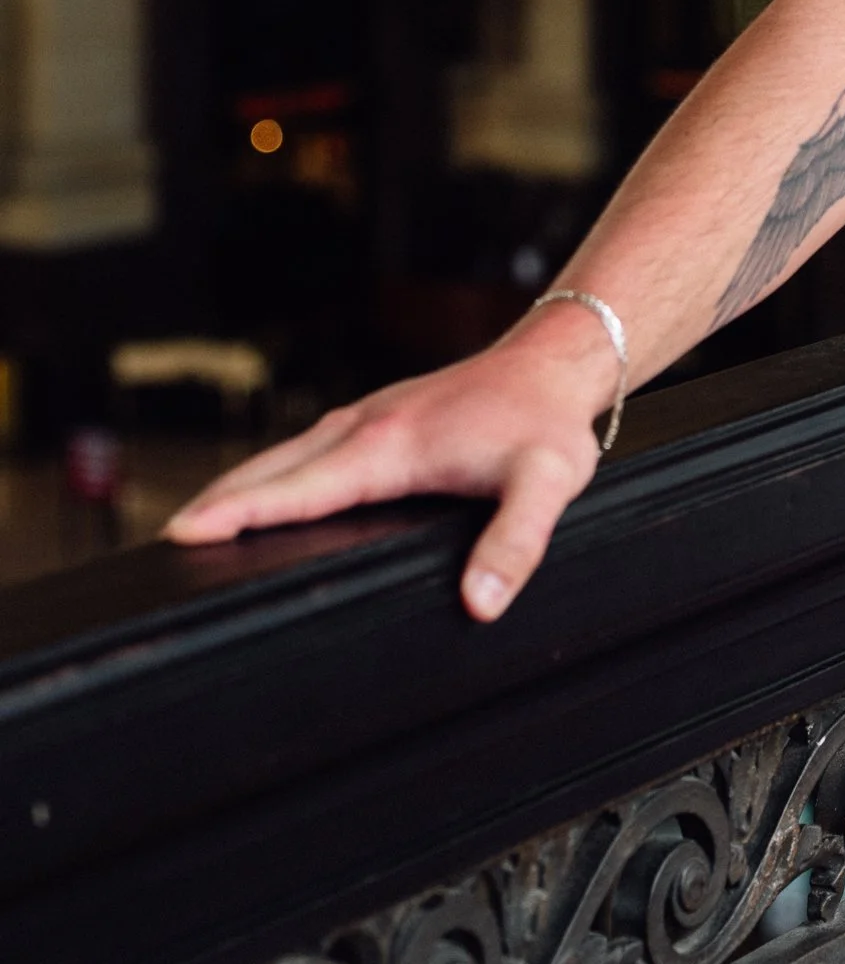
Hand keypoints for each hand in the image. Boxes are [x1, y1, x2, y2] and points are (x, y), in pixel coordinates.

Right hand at [162, 305, 616, 620]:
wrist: (557, 360)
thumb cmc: (548, 423)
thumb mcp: (545, 486)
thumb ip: (514, 545)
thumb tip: (480, 602)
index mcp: (388, 445)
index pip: (298, 487)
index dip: (241, 512)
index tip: (187, 533)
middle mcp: (365, 425)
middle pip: (273, 468)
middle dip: (218, 501)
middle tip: (169, 542)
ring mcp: (368, 417)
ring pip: (285, 454)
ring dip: (240, 485)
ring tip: (196, 522)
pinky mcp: (378, 417)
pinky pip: (308, 448)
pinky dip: (273, 471)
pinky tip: (265, 492)